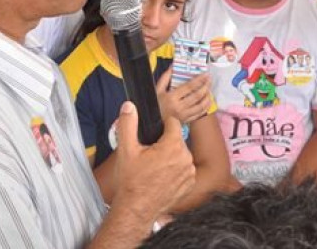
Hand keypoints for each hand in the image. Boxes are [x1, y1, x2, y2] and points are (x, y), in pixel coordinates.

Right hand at [112, 101, 195, 220]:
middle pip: (177, 139)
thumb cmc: (131, 181)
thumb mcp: (126, 149)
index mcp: (173, 145)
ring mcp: (189, 172)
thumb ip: (128, 124)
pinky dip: (175, 170)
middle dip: (165, 143)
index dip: (162, 125)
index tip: (152, 134)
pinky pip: (184, 169)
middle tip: (149, 155)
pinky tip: (162, 177)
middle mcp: (186, 157)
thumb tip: (129, 106)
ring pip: (181, 154)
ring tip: (154, 168)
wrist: (136, 209)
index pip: (174, 123)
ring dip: (171, 157)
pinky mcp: (190, 184)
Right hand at [156, 69, 211, 123]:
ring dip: (207, 97)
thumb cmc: (155, 104)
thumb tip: (173, 66)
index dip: (199, 80)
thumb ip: (165, 78)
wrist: (153, 121)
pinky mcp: (186, 121)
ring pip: (200, 106)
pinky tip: (208, 101)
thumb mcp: (157, 90)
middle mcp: (179, 107)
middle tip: (210, 80)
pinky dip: (206, 107)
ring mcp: (183, 115)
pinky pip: (199, 114)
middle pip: (196, 96)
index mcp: (172, 97)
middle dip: (205, 87)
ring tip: (210, 90)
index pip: (189, 87)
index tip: (206, 74)